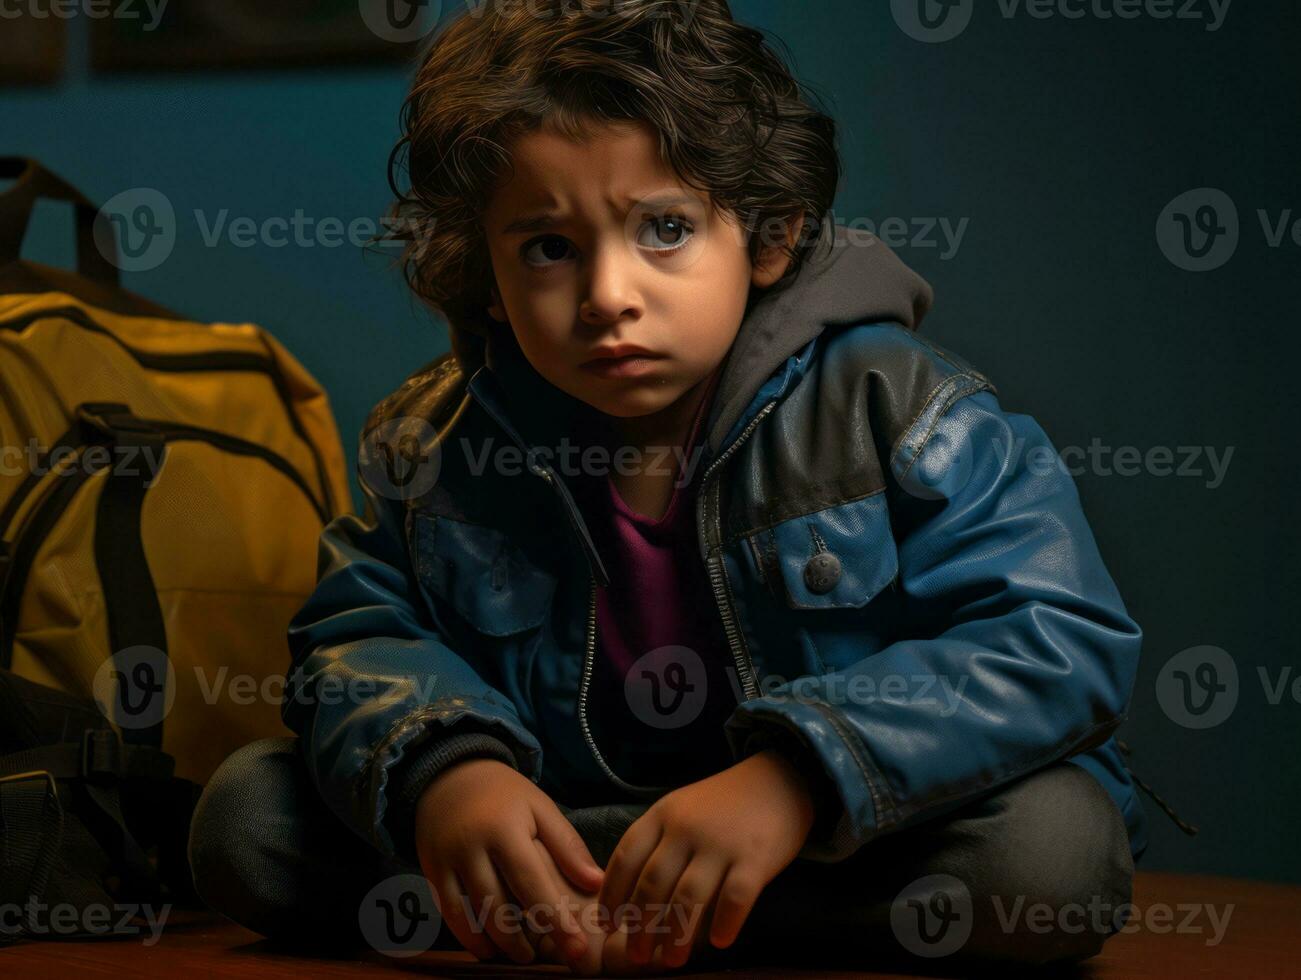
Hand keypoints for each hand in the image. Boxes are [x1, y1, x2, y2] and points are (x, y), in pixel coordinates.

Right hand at [413, 757, 604, 968]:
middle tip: (551, 959)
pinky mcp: (430, 870)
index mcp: (504, 828)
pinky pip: (449, 912)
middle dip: (525, 939)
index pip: (533, 882)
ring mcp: (447, 860)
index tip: (577, 950)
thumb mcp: (540, 807)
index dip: (556, 919)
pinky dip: (468, 936)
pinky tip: (488, 949)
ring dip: (499, 942)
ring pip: (472, 913)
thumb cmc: (504, 795)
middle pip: (499, 904)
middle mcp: (472, 846)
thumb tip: (597, 883)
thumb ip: (567, 845)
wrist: (450, 774)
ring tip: (523, 956)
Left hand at [597, 750, 817, 969]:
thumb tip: (625, 892)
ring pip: (689, 898)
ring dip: (677, 935)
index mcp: (663, 814)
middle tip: (638, 956)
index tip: (609, 925)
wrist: (779, 780)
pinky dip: (725, 923)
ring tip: (672, 960)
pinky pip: (735, 898)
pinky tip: (719, 942)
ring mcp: (721, 843)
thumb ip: (656, 842)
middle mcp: (687, 828)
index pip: (626, 858)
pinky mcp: (756, 858)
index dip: (613, 895)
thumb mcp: (681, 808)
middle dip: (641, 925)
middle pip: (653, 884)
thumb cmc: (723, 803)